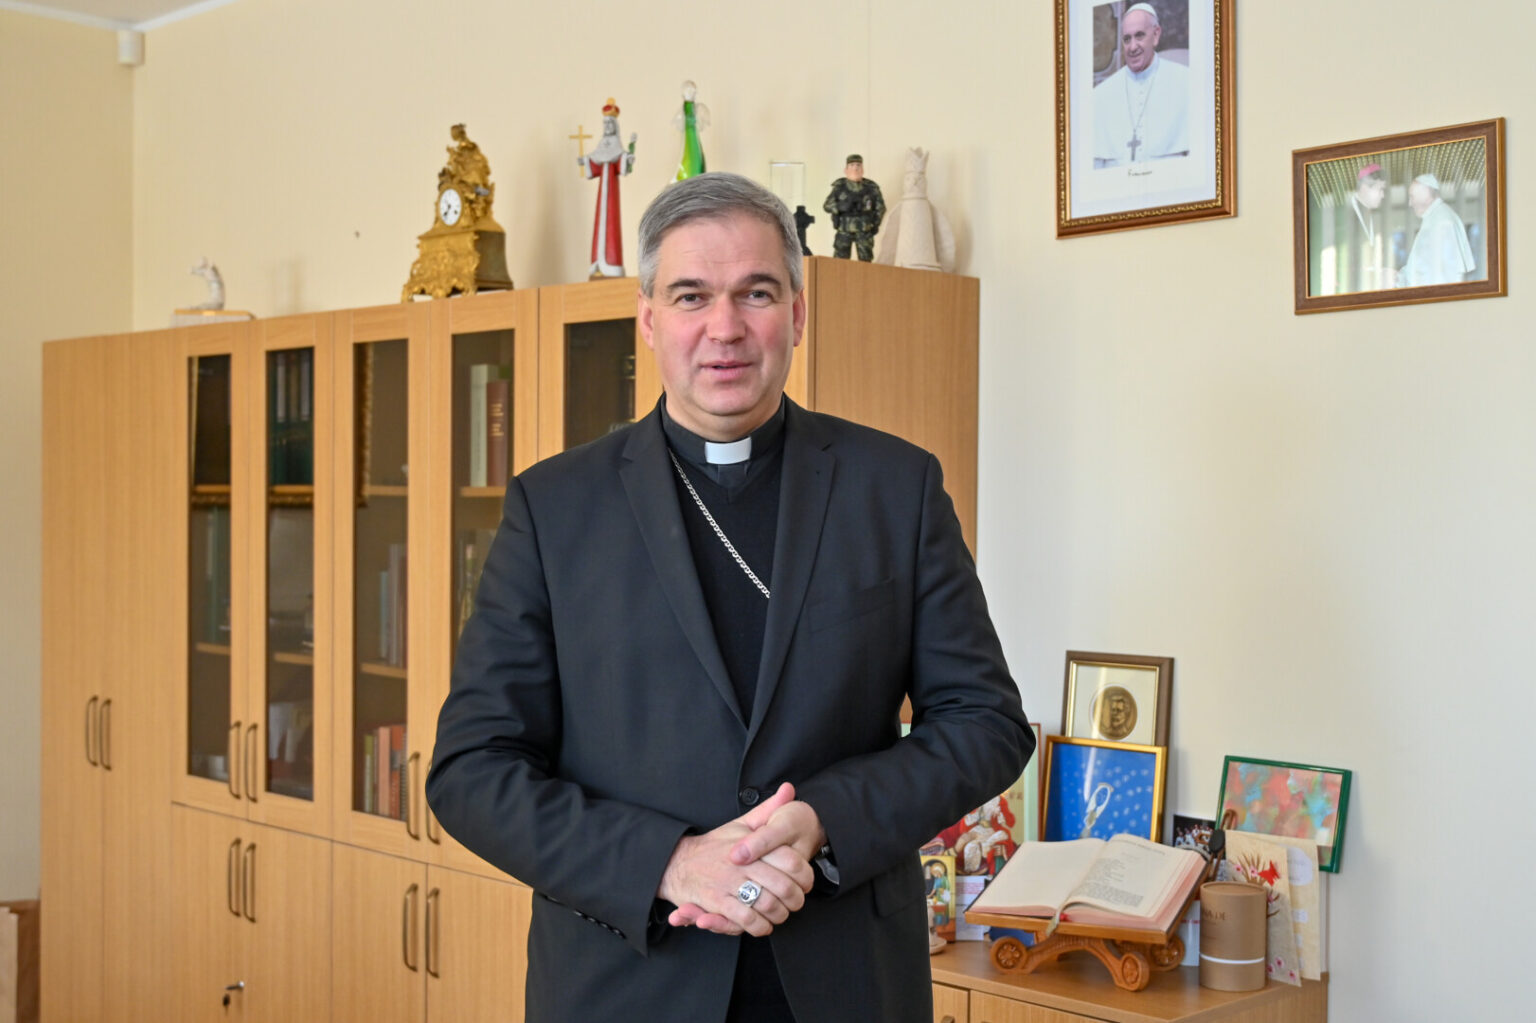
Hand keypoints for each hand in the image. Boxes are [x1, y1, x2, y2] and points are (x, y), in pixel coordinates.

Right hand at [657, 783, 814, 936]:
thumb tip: (789, 789)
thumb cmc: (714, 846)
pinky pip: (747, 919)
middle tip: (797, 902)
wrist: (678, 863)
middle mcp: (742, 863)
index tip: (806, 883)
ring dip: (780, 914)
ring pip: (768, 905)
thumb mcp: (740, 824)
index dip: (805, 875)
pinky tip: (764, 924)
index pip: (790, 860)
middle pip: (783, 886)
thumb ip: (767, 810)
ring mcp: (729, 883)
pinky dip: (760, 925)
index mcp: (751, 844)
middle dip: (796, 899)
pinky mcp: (717, 902)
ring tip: (782, 913)